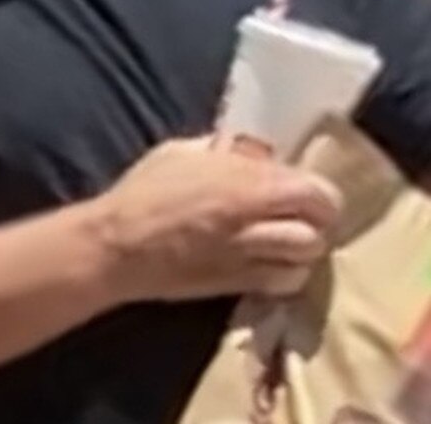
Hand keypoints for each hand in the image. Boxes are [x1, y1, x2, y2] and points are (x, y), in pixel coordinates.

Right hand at [98, 136, 341, 303]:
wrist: (119, 246)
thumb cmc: (146, 189)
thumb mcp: (183, 151)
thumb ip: (225, 151)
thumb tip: (251, 152)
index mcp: (247, 184)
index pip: (316, 193)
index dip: (321, 193)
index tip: (309, 188)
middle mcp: (256, 224)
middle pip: (317, 233)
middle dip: (317, 224)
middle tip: (304, 215)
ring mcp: (249, 260)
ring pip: (304, 264)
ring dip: (303, 252)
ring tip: (289, 241)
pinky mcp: (237, 288)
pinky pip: (281, 286)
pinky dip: (286, 275)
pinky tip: (272, 263)